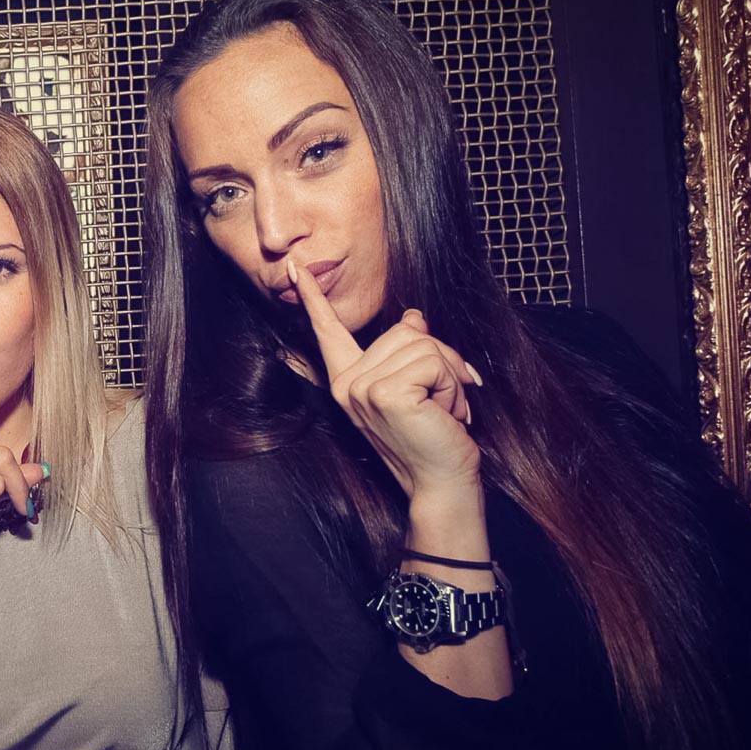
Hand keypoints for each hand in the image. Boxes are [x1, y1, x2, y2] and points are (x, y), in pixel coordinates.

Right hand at [291, 257, 482, 500]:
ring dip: (451, 376)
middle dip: (443, 360)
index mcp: (347, 381)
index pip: (328, 332)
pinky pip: (433, 361)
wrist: (442, 482)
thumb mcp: (417, 387)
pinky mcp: (385, 392)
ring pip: (425, 344)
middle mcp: (347, 383)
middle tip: (446, 401)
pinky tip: (447, 413)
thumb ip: (408, 352)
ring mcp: (361, 388)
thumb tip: (413, 316)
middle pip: (407, 331)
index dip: (314, 298)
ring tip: (446, 410)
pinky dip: (453, 385)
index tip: (297, 267)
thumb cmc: (433, 438)